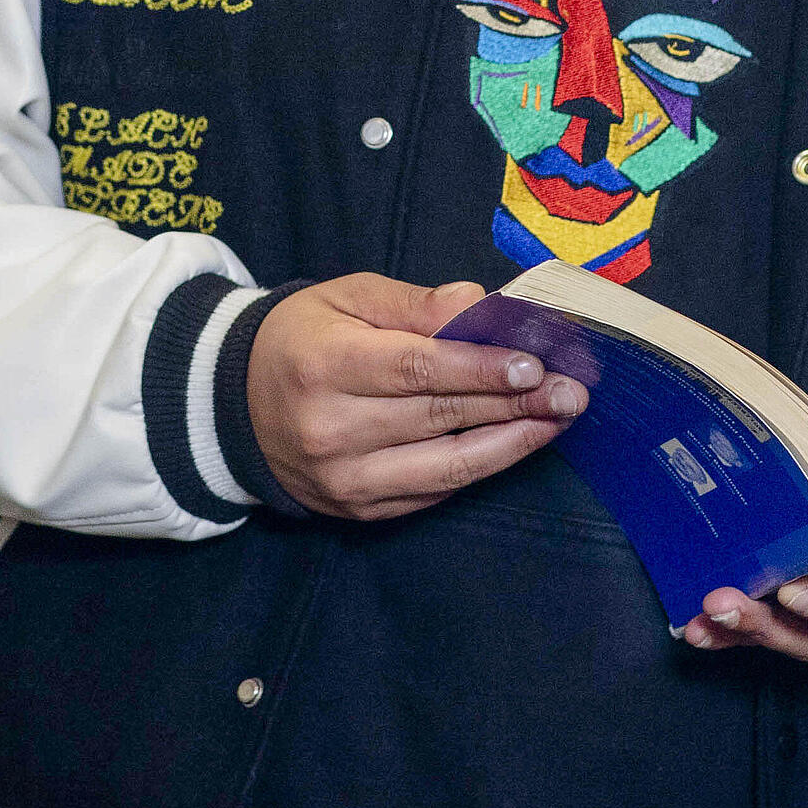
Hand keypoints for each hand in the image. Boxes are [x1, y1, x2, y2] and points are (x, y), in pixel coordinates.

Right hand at [246, 274, 585, 520]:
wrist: (236, 403)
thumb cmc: (301, 337)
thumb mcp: (345, 298)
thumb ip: (413, 304)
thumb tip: (477, 303)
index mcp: (324, 366)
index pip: (416, 370)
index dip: (479, 369)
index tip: (534, 362)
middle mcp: (332, 430)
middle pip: (439, 417)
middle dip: (514, 403)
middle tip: (570, 389)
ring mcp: (346, 479)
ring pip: (446, 466)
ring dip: (511, 443)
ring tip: (558, 419)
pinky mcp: (359, 509)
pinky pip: (432, 492)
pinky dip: (480, 468)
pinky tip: (517, 443)